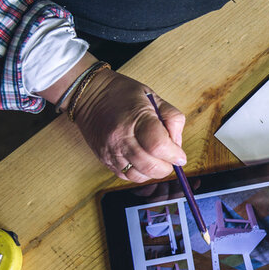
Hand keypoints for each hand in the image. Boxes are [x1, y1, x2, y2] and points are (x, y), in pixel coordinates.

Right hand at [38, 53, 186, 181]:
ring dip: (153, 172)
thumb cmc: (123, 93)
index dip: (174, 155)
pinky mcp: (103, 159)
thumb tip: (177, 145)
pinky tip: (142, 162)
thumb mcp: (154, 97)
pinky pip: (125, 176)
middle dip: (167, 167)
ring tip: (156, 159)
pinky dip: (138, 173)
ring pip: (138, 175)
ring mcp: (110, 151)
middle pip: (150, 166)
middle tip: (171, 159)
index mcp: (135, 119)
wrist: (89, 94)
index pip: (159, 146)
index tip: (180, 156)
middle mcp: (120, 138)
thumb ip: (172, 119)